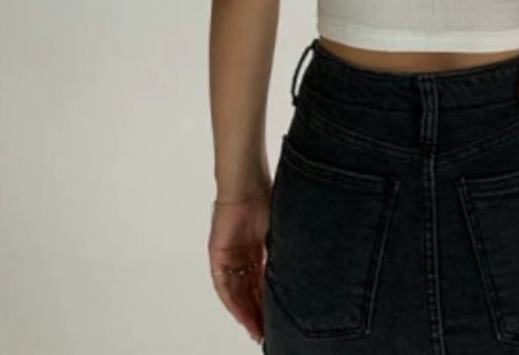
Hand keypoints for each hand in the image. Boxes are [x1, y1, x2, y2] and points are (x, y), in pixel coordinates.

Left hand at [208, 190, 270, 343]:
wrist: (249, 185)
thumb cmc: (268, 199)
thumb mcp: (281, 234)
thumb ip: (284, 253)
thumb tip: (300, 275)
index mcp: (259, 247)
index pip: (264, 281)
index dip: (270, 301)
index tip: (280, 320)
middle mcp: (243, 255)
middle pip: (250, 291)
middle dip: (259, 313)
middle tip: (269, 332)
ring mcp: (230, 257)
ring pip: (238, 292)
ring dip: (246, 313)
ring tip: (258, 330)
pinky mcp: (218, 257)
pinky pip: (224, 286)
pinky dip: (233, 303)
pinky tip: (242, 316)